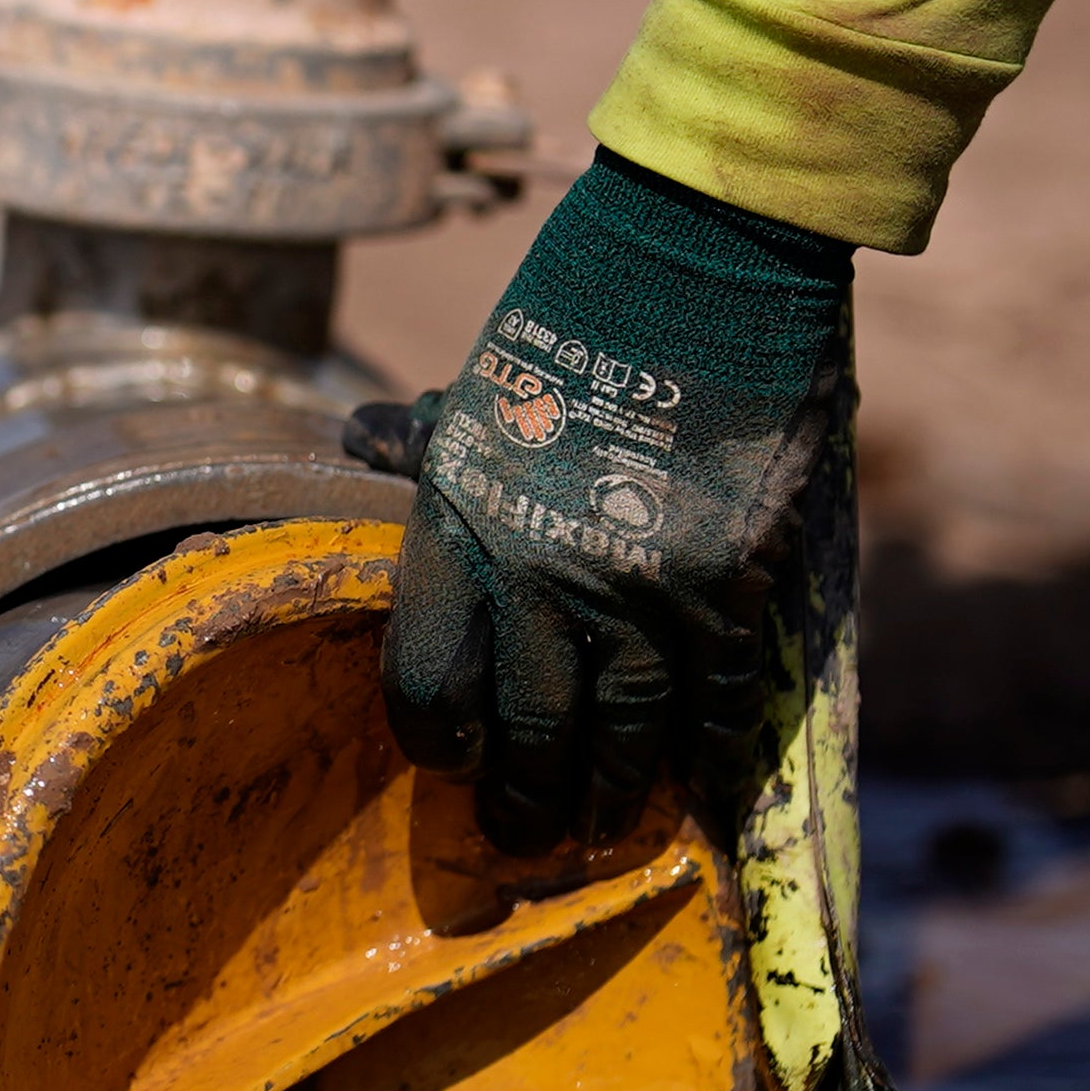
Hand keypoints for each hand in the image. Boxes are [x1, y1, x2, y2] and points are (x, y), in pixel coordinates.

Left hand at [351, 148, 850, 852]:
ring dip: (612, 797)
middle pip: (525, 732)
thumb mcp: (482, 377)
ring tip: (601, 833)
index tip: (453, 760)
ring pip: (624, 736)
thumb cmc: (583, 302)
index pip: (425, 681)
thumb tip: (357, 439)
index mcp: (461, 524)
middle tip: (524, 841)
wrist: (708, 249)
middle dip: (522, 801)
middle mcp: (540, 574)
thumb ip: (431, 440)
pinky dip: (708, 753)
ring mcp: (642, 587)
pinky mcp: (732, 582)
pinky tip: (697, 788)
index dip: (438, 737)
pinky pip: (719, 700)